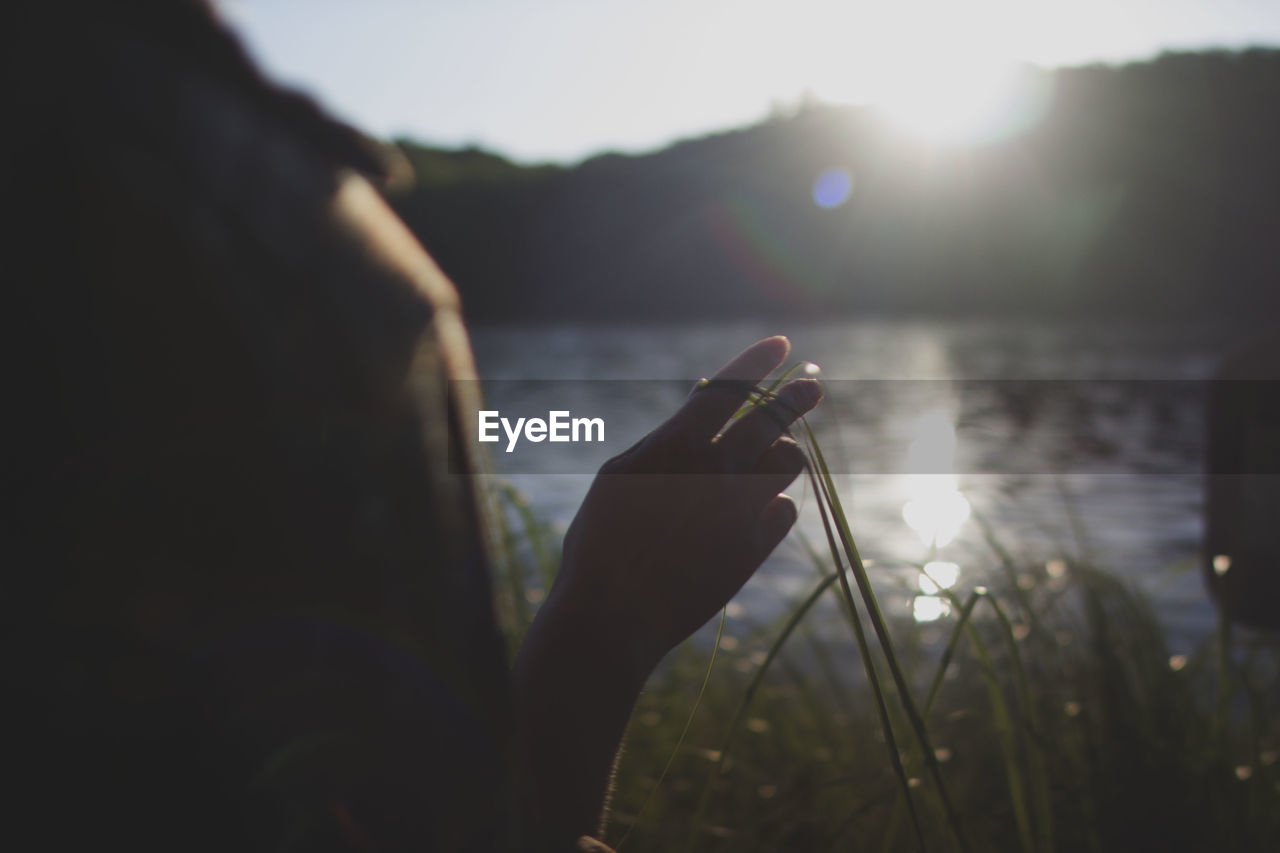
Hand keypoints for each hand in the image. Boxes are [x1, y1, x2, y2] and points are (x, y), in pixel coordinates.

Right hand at [545, 335, 821, 675]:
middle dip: (798, 395)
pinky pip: (783, 510)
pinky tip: (752, 511)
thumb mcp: (621, 476)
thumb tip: (701, 414)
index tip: (780, 344)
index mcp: (676, 444)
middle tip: (814, 384)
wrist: (614, 613)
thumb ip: (666, 442)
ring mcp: (739, 509)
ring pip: (788, 462)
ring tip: (771, 456)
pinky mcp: (753, 547)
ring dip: (782, 453)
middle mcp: (715, 469)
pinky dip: (772, 504)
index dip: (757, 361)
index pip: (729, 388)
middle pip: (773, 417)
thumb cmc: (602, 542)